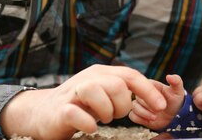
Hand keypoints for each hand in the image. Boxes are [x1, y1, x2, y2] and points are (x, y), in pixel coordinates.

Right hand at [0, 64, 166, 139]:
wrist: (42, 113)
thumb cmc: (80, 105)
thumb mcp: (104, 93)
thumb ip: (125, 93)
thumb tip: (156, 99)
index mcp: (102, 73)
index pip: (130, 75)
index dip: (148, 91)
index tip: (160, 106)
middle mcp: (89, 78)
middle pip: (118, 84)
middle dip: (124, 105)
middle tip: (115, 116)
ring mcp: (74, 92)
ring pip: (97, 91)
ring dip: (106, 111)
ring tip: (102, 119)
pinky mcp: (61, 110)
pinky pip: (78, 114)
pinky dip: (88, 123)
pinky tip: (91, 128)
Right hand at [129, 74, 184, 129]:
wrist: (174, 115)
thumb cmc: (175, 100)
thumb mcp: (177, 91)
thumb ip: (176, 81)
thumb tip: (169, 76)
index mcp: (150, 84)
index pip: (143, 86)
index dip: (152, 96)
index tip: (162, 102)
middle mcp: (142, 93)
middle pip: (137, 98)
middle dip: (149, 106)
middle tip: (160, 110)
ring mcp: (139, 103)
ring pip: (134, 107)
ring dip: (145, 114)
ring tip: (156, 117)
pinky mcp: (137, 114)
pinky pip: (132, 116)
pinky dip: (141, 119)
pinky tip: (150, 120)